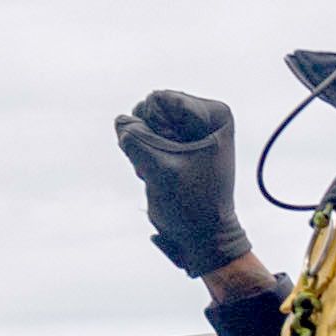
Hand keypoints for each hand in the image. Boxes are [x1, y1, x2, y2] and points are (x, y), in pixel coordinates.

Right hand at [117, 89, 253, 274]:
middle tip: (169, 166)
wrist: (202, 236)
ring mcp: (186, 128)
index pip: (160, 99)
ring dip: (143, 148)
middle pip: (150, 108)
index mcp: (214, 114)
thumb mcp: (159, 168)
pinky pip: (140, 135)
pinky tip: (157, 173)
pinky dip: (141, 155)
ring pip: (141, 121)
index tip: (178, 157)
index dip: (156, 129)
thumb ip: (133, 138)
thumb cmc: (191, 204)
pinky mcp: (173, 143)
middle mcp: (202, 115)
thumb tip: (121, 121)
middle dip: (149, 138)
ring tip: (163, 171)